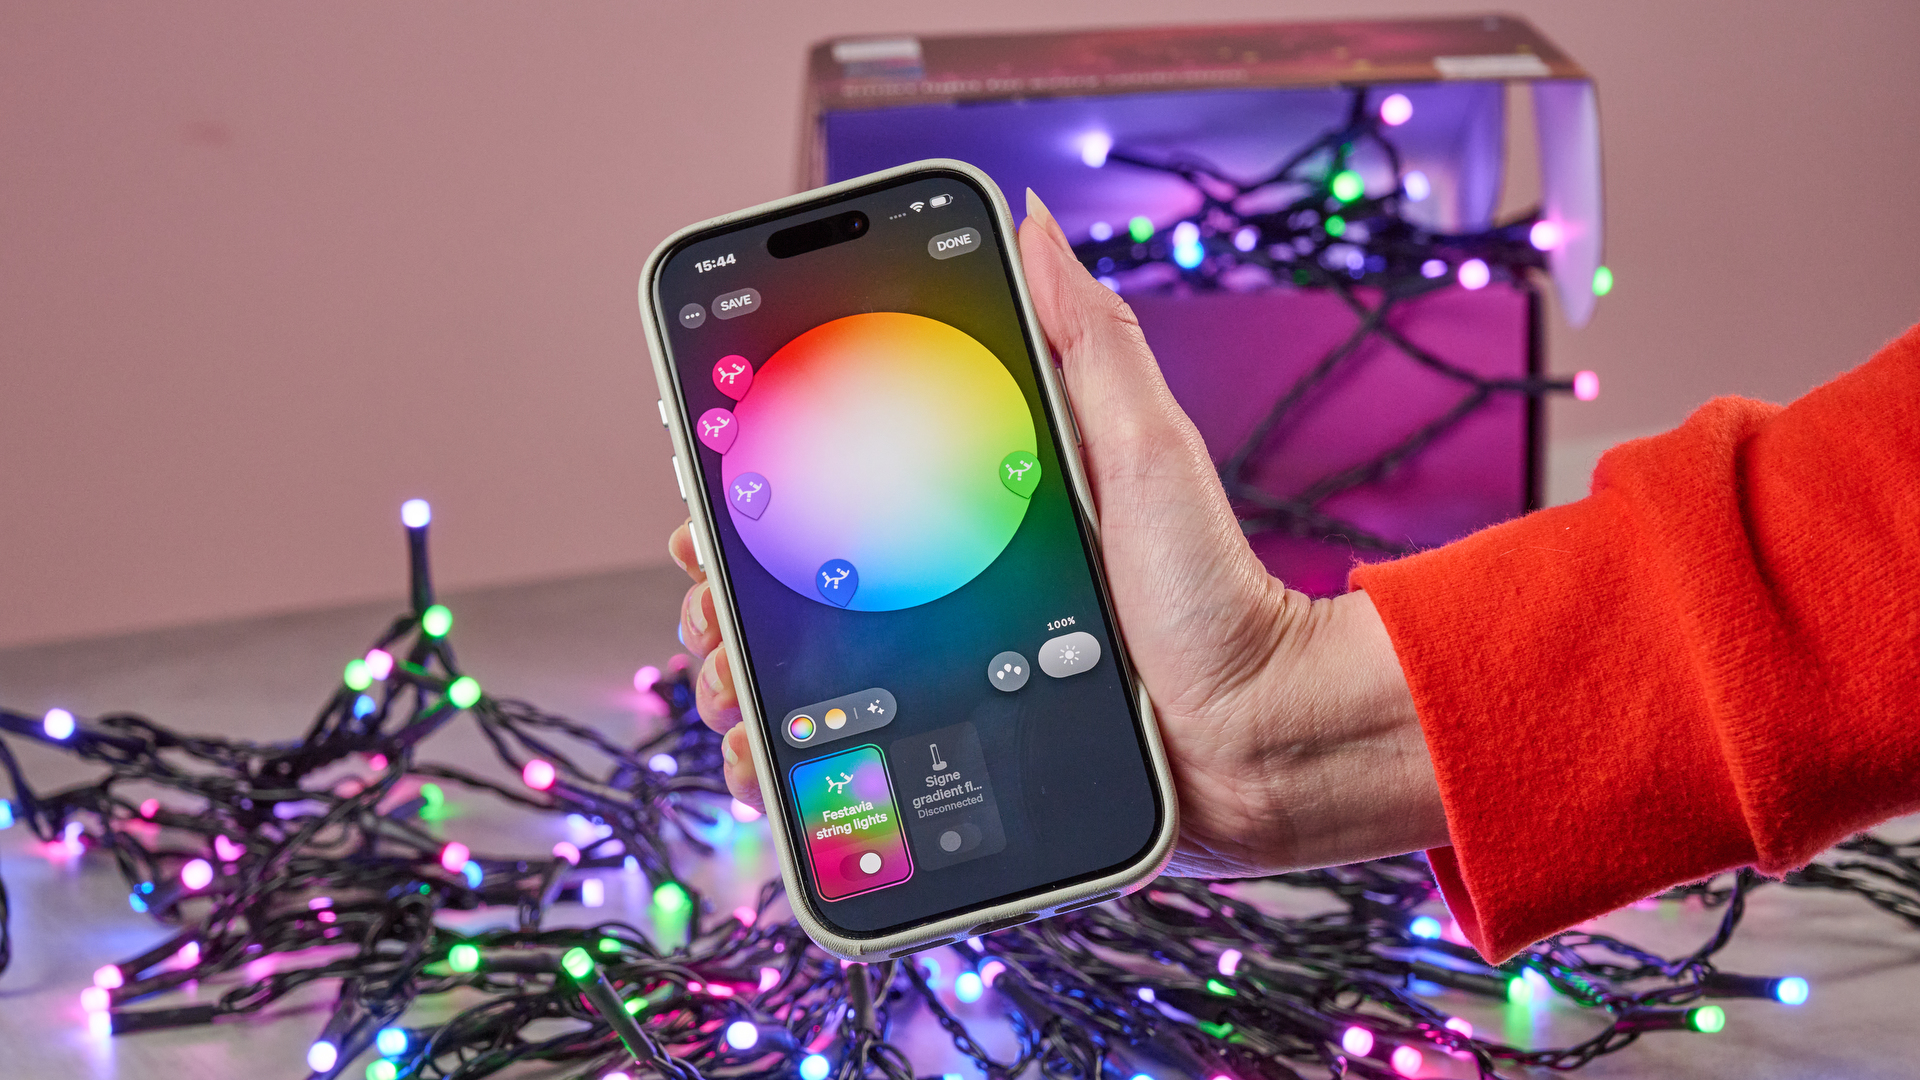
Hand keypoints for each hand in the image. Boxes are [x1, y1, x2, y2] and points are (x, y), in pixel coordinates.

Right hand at [669, 190, 1445, 875]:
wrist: (1257, 739)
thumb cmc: (1212, 595)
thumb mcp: (1145, 454)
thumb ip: (1091, 343)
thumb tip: (1035, 222)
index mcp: (969, 508)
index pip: (836, 479)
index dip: (755, 473)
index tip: (707, 472)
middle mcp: (941, 587)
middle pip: (795, 575)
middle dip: (726, 579)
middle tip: (708, 595)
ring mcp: (941, 670)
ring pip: (800, 668)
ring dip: (736, 669)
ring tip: (723, 680)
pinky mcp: (951, 747)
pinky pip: (842, 759)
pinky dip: (785, 759)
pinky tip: (761, 758)